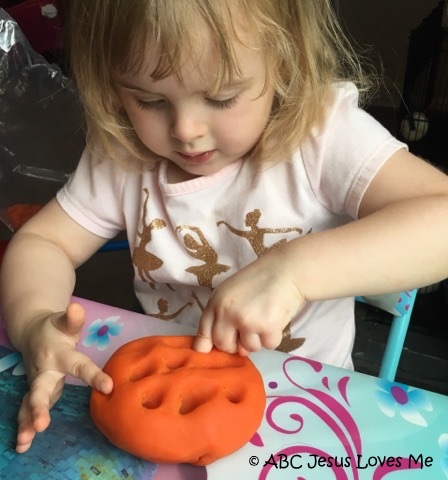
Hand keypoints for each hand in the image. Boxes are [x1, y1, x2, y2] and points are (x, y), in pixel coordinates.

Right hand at [16, 302, 112, 452]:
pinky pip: (27, 411)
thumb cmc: (56, 329)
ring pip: (30, 403)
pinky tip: (23, 445)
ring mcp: (37, 384)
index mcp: (59, 355)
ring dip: (28, 422)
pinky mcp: (34, 393)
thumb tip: (77, 306)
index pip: (79, 366)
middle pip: (41, 389)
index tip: (109, 387)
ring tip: (26, 441)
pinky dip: (24, 427)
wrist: (33, 333)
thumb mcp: (65, 323)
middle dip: (39, 407)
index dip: (94, 376)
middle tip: (42, 423)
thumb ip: (74, 318)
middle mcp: (45, 371)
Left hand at [193, 251, 303, 354]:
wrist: (286, 270)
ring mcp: (246, 321)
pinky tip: (276, 319)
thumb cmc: (259, 280)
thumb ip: (222, 316)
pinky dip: (274, 336)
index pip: (204, 333)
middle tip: (248, 331)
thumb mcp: (231, 293)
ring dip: (258, 339)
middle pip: (225, 346)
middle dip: (236, 344)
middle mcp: (227, 313)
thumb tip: (216, 349)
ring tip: (265, 318)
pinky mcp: (267, 327)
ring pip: (249, 348)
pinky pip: (269, 345)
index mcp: (216, 302)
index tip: (215, 350)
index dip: (209, 345)